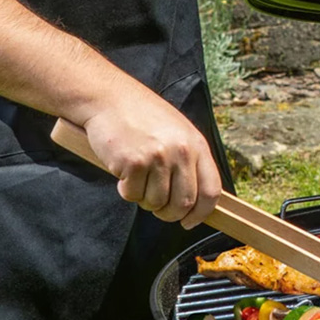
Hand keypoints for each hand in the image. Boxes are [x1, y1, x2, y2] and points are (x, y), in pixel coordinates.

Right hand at [82, 89, 222, 229]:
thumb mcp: (177, 132)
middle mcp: (180, 151)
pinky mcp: (133, 163)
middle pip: (183, 204)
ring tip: (137, 179)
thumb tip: (196, 199)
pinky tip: (123, 170)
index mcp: (196, 144)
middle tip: (157, 208)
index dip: (201, 213)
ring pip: (155, 203)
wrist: (109, 97)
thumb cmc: (142, 116)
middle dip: (169, 213)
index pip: (211, 191)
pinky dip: (126, 190)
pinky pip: (132, 195)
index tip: (189, 221)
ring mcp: (157, 157)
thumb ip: (189, 161)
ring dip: (144, 199)